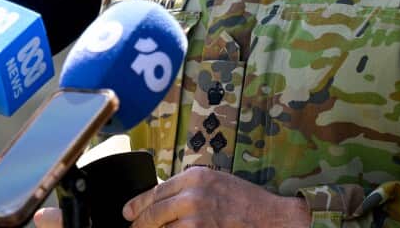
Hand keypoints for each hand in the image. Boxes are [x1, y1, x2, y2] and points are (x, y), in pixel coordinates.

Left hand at [123, 166, 308, 227]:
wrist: (271, 218)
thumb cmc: (247, 201)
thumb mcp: (216, 182)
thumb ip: (189, 188)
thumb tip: (162, 200)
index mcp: (195, 177)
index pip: (155, 191)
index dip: (137, 204)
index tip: (128, 212)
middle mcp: (192, 195)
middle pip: (153, 214)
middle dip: (139, 225)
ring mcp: (195, 219)